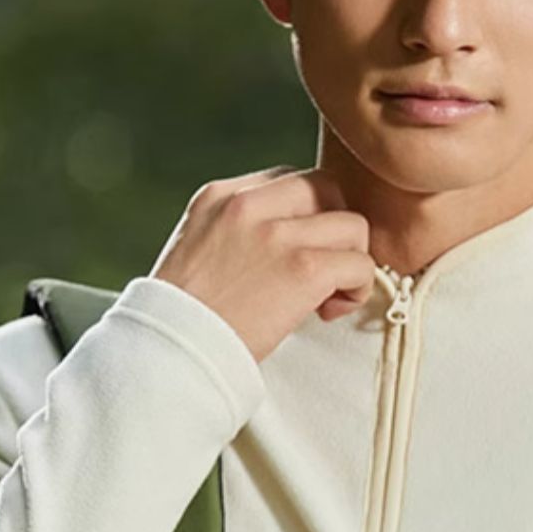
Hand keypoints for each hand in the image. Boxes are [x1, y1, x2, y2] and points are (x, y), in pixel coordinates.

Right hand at [148, 166, 376, 363]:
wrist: (172, 351)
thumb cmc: (183, 316)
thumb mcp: (197, 248)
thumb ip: (237, 230)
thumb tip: (287, 240)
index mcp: (220, 196)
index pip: (288, 181)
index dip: (303, 218)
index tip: (291, 257)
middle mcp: (248, 204)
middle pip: (328, 188)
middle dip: (334, 229)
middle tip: (319, 269)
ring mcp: (277, 234)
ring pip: (354, 225)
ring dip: (351, 260)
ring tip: (327, 294)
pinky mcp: (303, 268)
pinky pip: (361, 264)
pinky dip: (357, 290)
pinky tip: (329, 311)